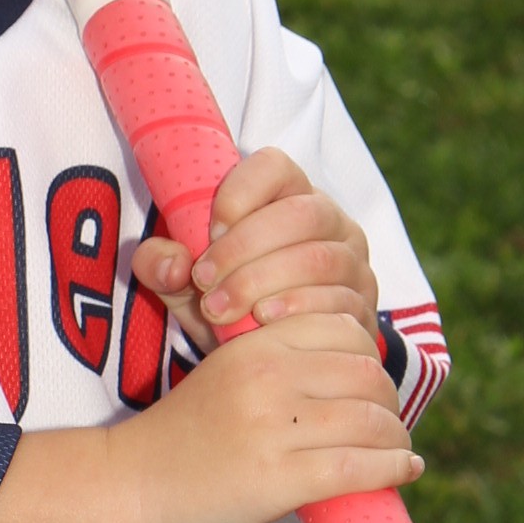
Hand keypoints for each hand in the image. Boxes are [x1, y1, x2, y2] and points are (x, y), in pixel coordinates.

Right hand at [111, 303, 420, 522]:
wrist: (126, 488)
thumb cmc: (175, 439)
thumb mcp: (221, 375)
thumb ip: (273, 367)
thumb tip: (343, 379)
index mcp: (254, 345)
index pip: (343, 329)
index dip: (369, 355)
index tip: (368, 384)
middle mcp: (269, 377)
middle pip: (367, 373)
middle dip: (389, 401)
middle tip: (388, 423)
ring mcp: (276, 428)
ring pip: (372, 421)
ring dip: (395, 438)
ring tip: (397, 451)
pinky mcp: (280, 478)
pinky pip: (359, 466)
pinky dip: (392, 469)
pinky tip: (404, 470)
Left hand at [130, 148, 378, 354]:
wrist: (270, 356)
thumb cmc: (226, 300)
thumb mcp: (183, 283)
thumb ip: (161, 265)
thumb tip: (171, 264)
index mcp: (286, 193)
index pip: (274, 166)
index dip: (241, 192)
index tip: (209, 230)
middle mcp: (329, 219)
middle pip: (301, 215)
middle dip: (245, 248)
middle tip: (204, 282)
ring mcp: (352, 261)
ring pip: (320, 258)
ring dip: (263, 283)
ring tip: (221, 309)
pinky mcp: (362, 304)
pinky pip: (338, 300)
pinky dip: (295, 309)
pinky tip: (261, 323)